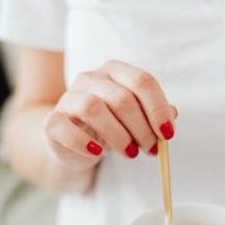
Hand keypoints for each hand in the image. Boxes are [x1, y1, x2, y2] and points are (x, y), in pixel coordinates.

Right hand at [42, 60, 176, 169]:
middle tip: (150, 149)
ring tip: (130, 153)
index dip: (158, 108)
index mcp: (114, 71)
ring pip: (93, 108)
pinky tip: (98, 152)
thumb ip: (153, 114)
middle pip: (121, 98)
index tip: (168, 134)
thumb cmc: (109, 127)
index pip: (142, 81)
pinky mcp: (52, 121)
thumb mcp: (136, 119)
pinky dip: (84, 142)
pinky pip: (65, 127)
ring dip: (118, 135)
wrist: (73, 144)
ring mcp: (68, 98)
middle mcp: (90, 78)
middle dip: (142, 128)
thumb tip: (172, 114)